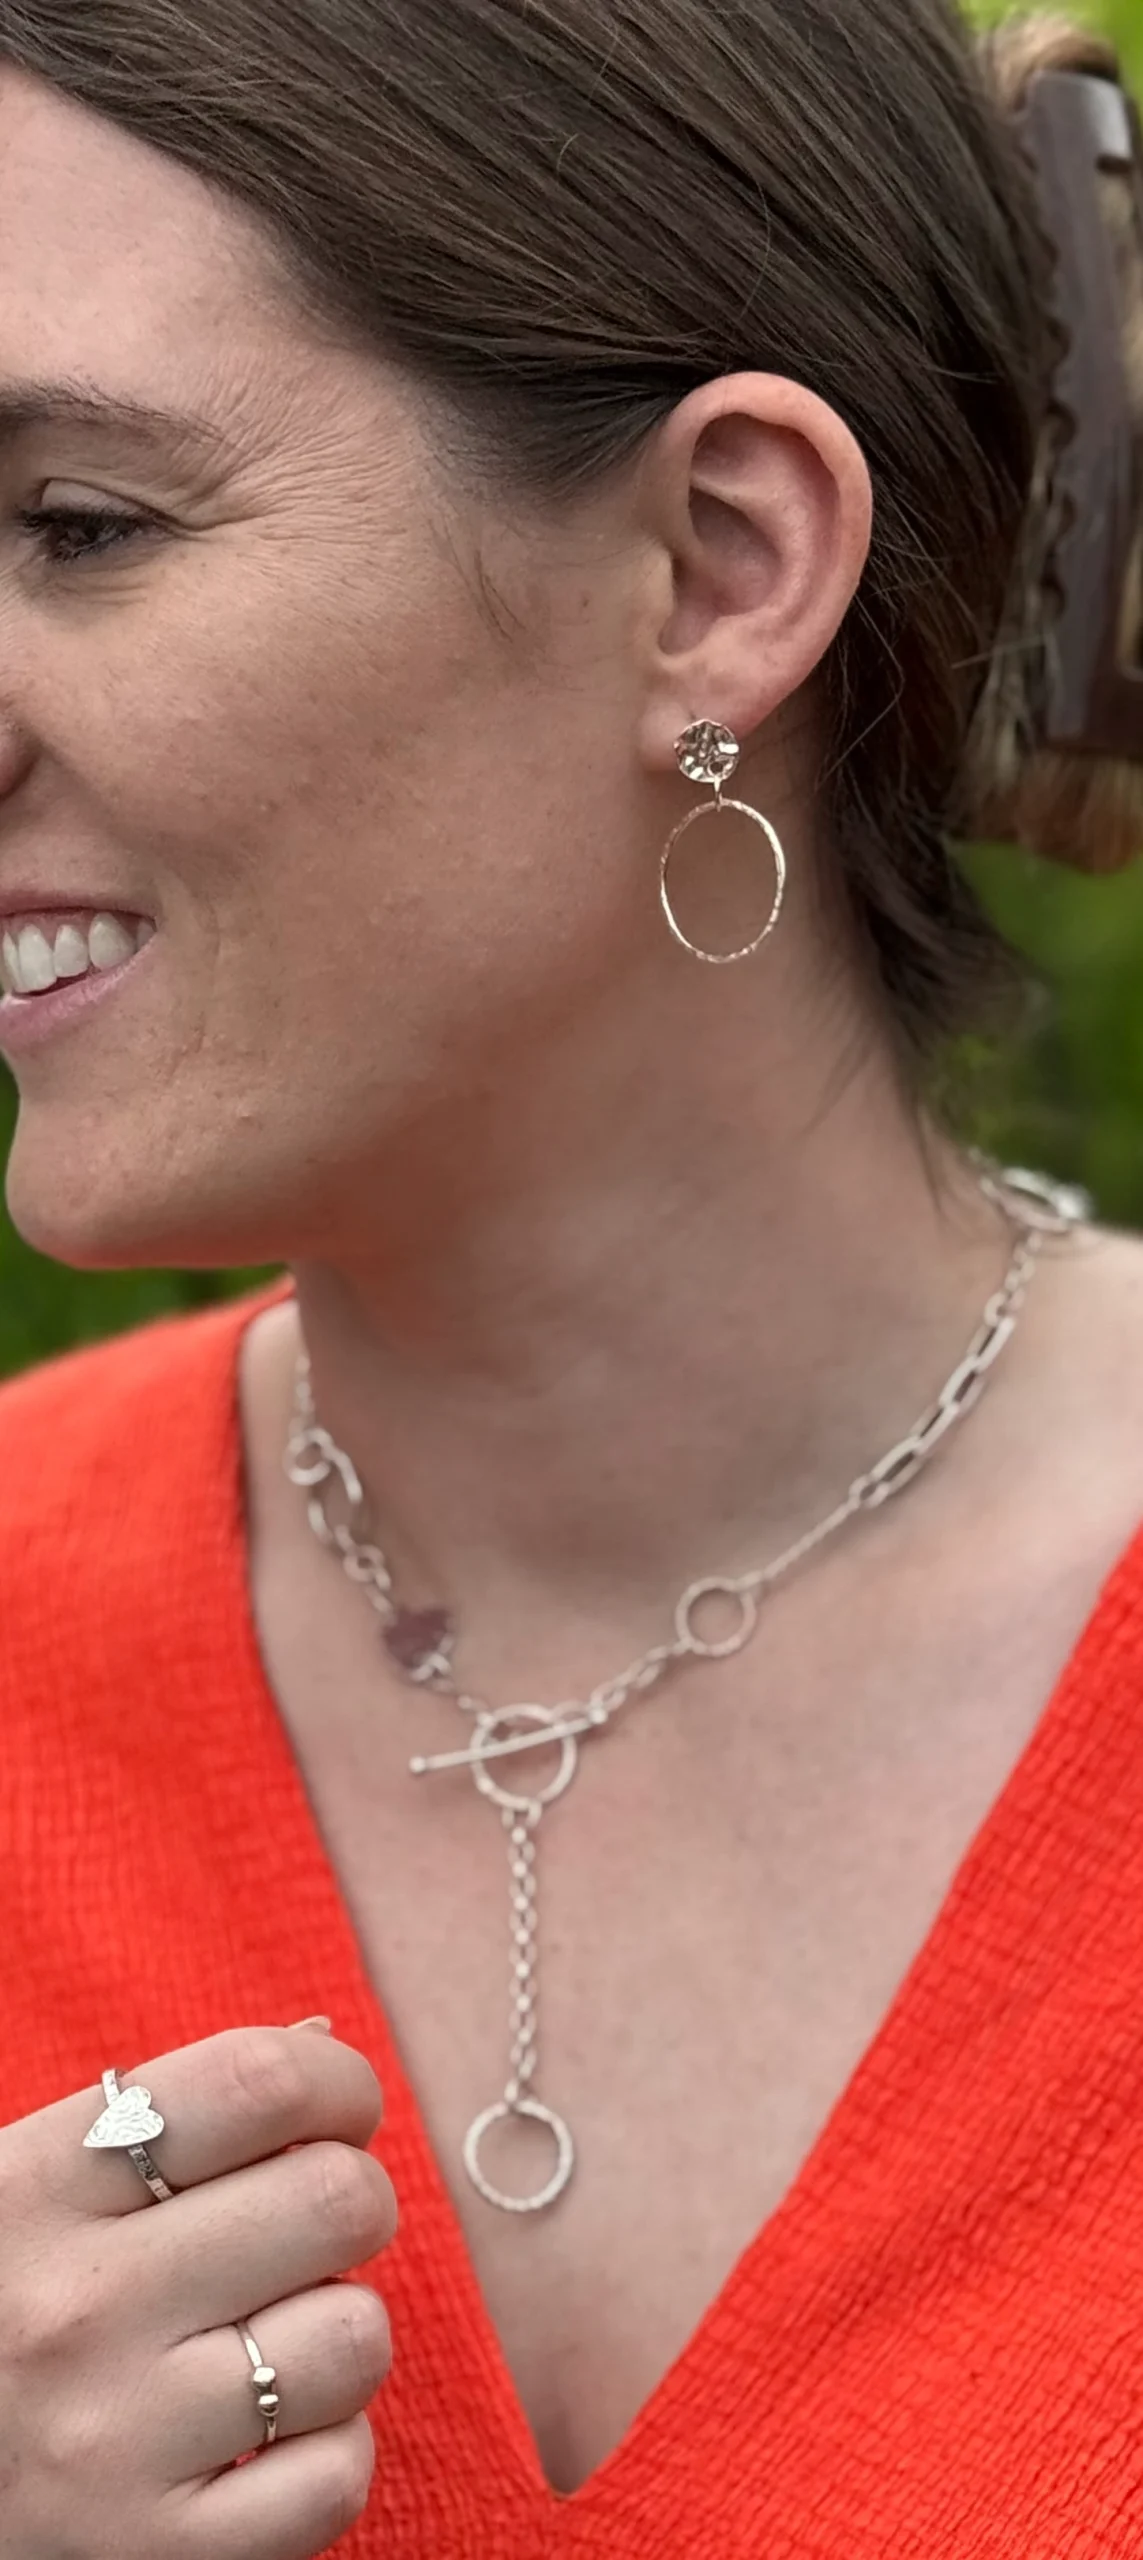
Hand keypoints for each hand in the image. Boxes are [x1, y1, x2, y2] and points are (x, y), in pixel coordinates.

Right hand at [0, 2022, 395, 2559]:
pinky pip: (335, 2475)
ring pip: (354, 2338)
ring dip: (337, 2333)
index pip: (255, 2080)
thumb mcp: (26, 2192)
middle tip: (303, 2233)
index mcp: (37, 2189)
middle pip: (335, 2198)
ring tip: (267, 2338)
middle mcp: (74, 2309)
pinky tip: (258, 2438)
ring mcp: (114, 2442)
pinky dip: (324, 2452)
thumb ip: (157, 2115)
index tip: (336, 2111)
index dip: (336, 2084)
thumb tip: (320, 2045)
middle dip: (350, 2202)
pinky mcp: (154, 2557)